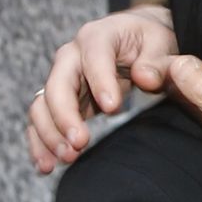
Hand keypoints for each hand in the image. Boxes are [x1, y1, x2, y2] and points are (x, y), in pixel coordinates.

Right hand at [27, 4, 176, 172]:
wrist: (137, 38)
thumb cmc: (149, 39)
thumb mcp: (160, 42)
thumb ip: (156, 61)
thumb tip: (145, 78)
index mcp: (98, 36)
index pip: (94, 58)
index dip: (100, 82)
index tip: (113, 108)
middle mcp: (72, 56)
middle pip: (57, 85)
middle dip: (64, 116)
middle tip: (80, 143)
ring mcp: (63, 79)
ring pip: (43, 105)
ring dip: (50, 134)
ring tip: (67, 158)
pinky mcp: (62, 100)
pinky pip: (42, 121)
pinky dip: (40, 143)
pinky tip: (46, 165)